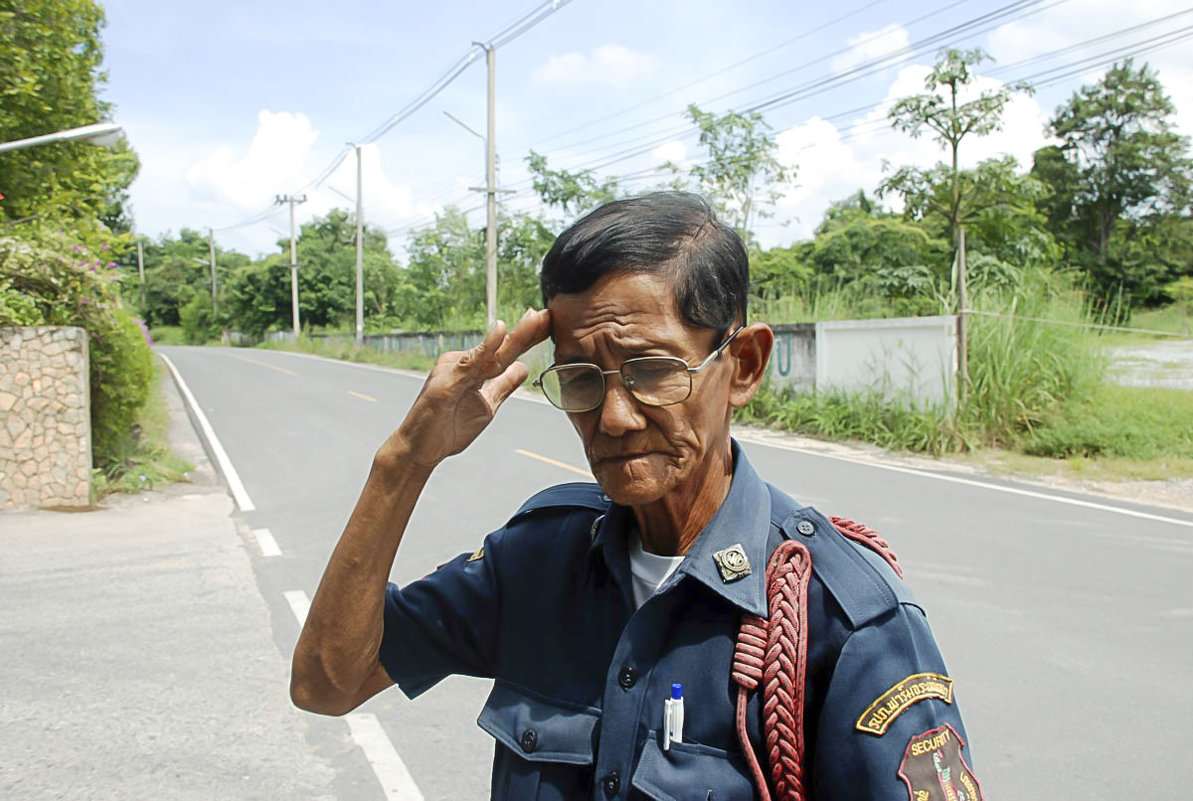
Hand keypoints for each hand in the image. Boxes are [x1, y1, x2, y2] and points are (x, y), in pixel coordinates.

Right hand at [390, 308, 551, 468]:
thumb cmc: (447, 428)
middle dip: (526, 332)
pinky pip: (470, 362)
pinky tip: (500, 329)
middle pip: (501, 348)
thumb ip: (503, 386)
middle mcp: (462, 364)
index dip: (527, 339)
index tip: (547, 323)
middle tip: (546, 314)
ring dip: (515, 336)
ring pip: (491, 353)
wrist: (419, 450)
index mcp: (472, 369)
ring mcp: (453, 371)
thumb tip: (524, 368)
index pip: (506, 352)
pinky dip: (486, 346)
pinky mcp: (446, 382)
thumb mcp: (486, 407)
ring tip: (534, 318)